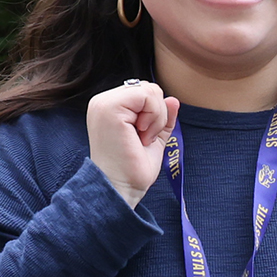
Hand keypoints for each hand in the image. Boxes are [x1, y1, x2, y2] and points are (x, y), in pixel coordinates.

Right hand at [86, 81, 178, 206]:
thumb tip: (173, 100)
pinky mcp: (109, 107)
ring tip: (142, 138)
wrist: (121, 188)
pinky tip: (142, 134)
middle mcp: (103, 102)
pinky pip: (146, 95)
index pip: (145, 93)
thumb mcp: (153, 138)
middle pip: (149, 88)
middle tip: (145, 138)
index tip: (145, 137)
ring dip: (156, 117)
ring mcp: (103, 103)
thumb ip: (162, 118)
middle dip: (157, 114)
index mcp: (110, 107)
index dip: (155, 114)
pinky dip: (153, 116)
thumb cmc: (133, 169)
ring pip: (149, 90)